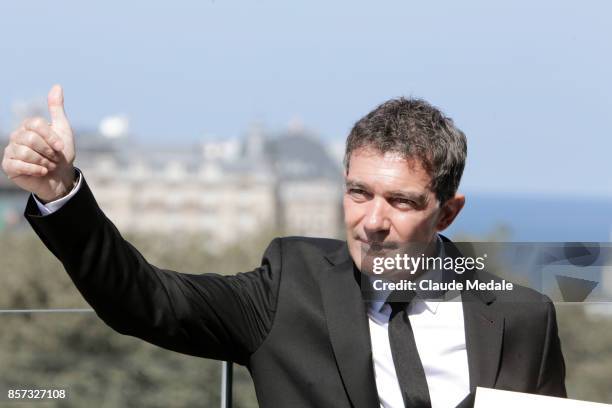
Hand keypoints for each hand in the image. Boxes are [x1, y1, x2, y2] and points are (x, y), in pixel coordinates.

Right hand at [2, 85, 75, 201]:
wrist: (61, 177)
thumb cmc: (61, 154)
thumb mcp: (63, 130)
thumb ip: (57, 109)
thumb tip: (57, 86)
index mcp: (28, 127)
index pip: (36, 124)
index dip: (51, 137)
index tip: (61, 147)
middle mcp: (16, 136)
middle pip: (31, 139)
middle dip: (48, 151)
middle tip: (54, 159)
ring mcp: (10, 151)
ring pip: (25, 152)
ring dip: (43, 161)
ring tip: (48, 166)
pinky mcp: (8, 166)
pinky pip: (18, 164)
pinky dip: (35, 169)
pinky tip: (42, 172)